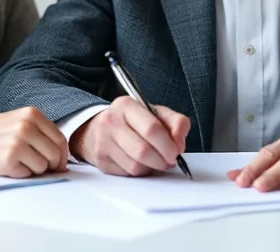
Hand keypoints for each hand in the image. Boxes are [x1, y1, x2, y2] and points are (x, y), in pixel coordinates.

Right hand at [0, 108, 68, 177]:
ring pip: (44, 167)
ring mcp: (18, 142)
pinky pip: (28, 175)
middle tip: (34, 164)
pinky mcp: (9, 159)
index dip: (62, 156)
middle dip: (50, 165)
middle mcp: (27, 126)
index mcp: (32, 114)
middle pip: (55, 155)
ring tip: (17, 161)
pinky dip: (21, 174)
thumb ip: (41, 135)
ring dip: (34, 170)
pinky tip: (8, 165)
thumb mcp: (19, 122)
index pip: (60, 139)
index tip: (58, 164)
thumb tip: (62, 161)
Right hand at [71, 97, 190, 175]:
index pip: (151, 128)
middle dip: (162, 160)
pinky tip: (140, 162)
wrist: (99, 127)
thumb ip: (176, 123)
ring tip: (155, 161)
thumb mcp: (156, 113)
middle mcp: (111, 122)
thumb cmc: (132, 121)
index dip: (168, 145)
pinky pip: (127, 174)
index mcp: (126, 105)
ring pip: (135, 166)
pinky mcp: (101, 161)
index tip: (176, 152)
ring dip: (151, 168)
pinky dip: (139, 172)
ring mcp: (103, 142)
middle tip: (169, 161)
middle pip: (143, 150)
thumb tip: (179, 144)